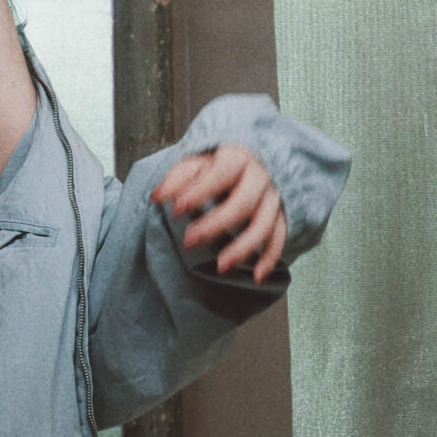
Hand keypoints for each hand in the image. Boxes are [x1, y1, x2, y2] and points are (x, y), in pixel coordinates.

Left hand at [151, 143, 286, 281]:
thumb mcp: (197, 163)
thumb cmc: (218, 164)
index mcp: (239, 158)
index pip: (222, 173)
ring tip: (221, 267)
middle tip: (189, 242)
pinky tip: (257, 278)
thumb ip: (177, 178)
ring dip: (243, 247)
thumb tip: (156, 196)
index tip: (176, 209)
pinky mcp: (281, 216)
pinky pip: (279, 238)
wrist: (253, 162)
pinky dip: (270, 259)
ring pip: (264, 224)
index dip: (200, 191)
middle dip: (216, 224)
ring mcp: (273, 198)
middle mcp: (260, 178)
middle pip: (244, 203)